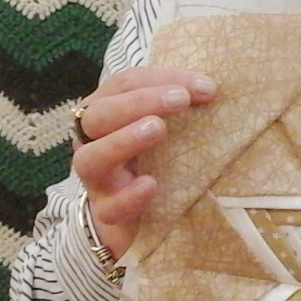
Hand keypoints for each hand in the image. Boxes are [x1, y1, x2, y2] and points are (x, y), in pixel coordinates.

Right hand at [71, 67, 216, 257]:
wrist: (135, 221)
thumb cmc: (152, 161)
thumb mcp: (163, 128)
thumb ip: (179, 107)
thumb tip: (210, 90)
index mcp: (107, 113)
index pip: (124, 85)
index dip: (160, 79)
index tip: (205, 86)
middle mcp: (93, 143)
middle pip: (99, 115)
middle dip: (139, 102)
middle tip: (180, 100)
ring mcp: (97, 180)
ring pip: (91, 159)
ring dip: (123, 140)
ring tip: (157, 129)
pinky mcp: (106, 213)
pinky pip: (109, 207)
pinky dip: (129, 196)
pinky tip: (151, 185)